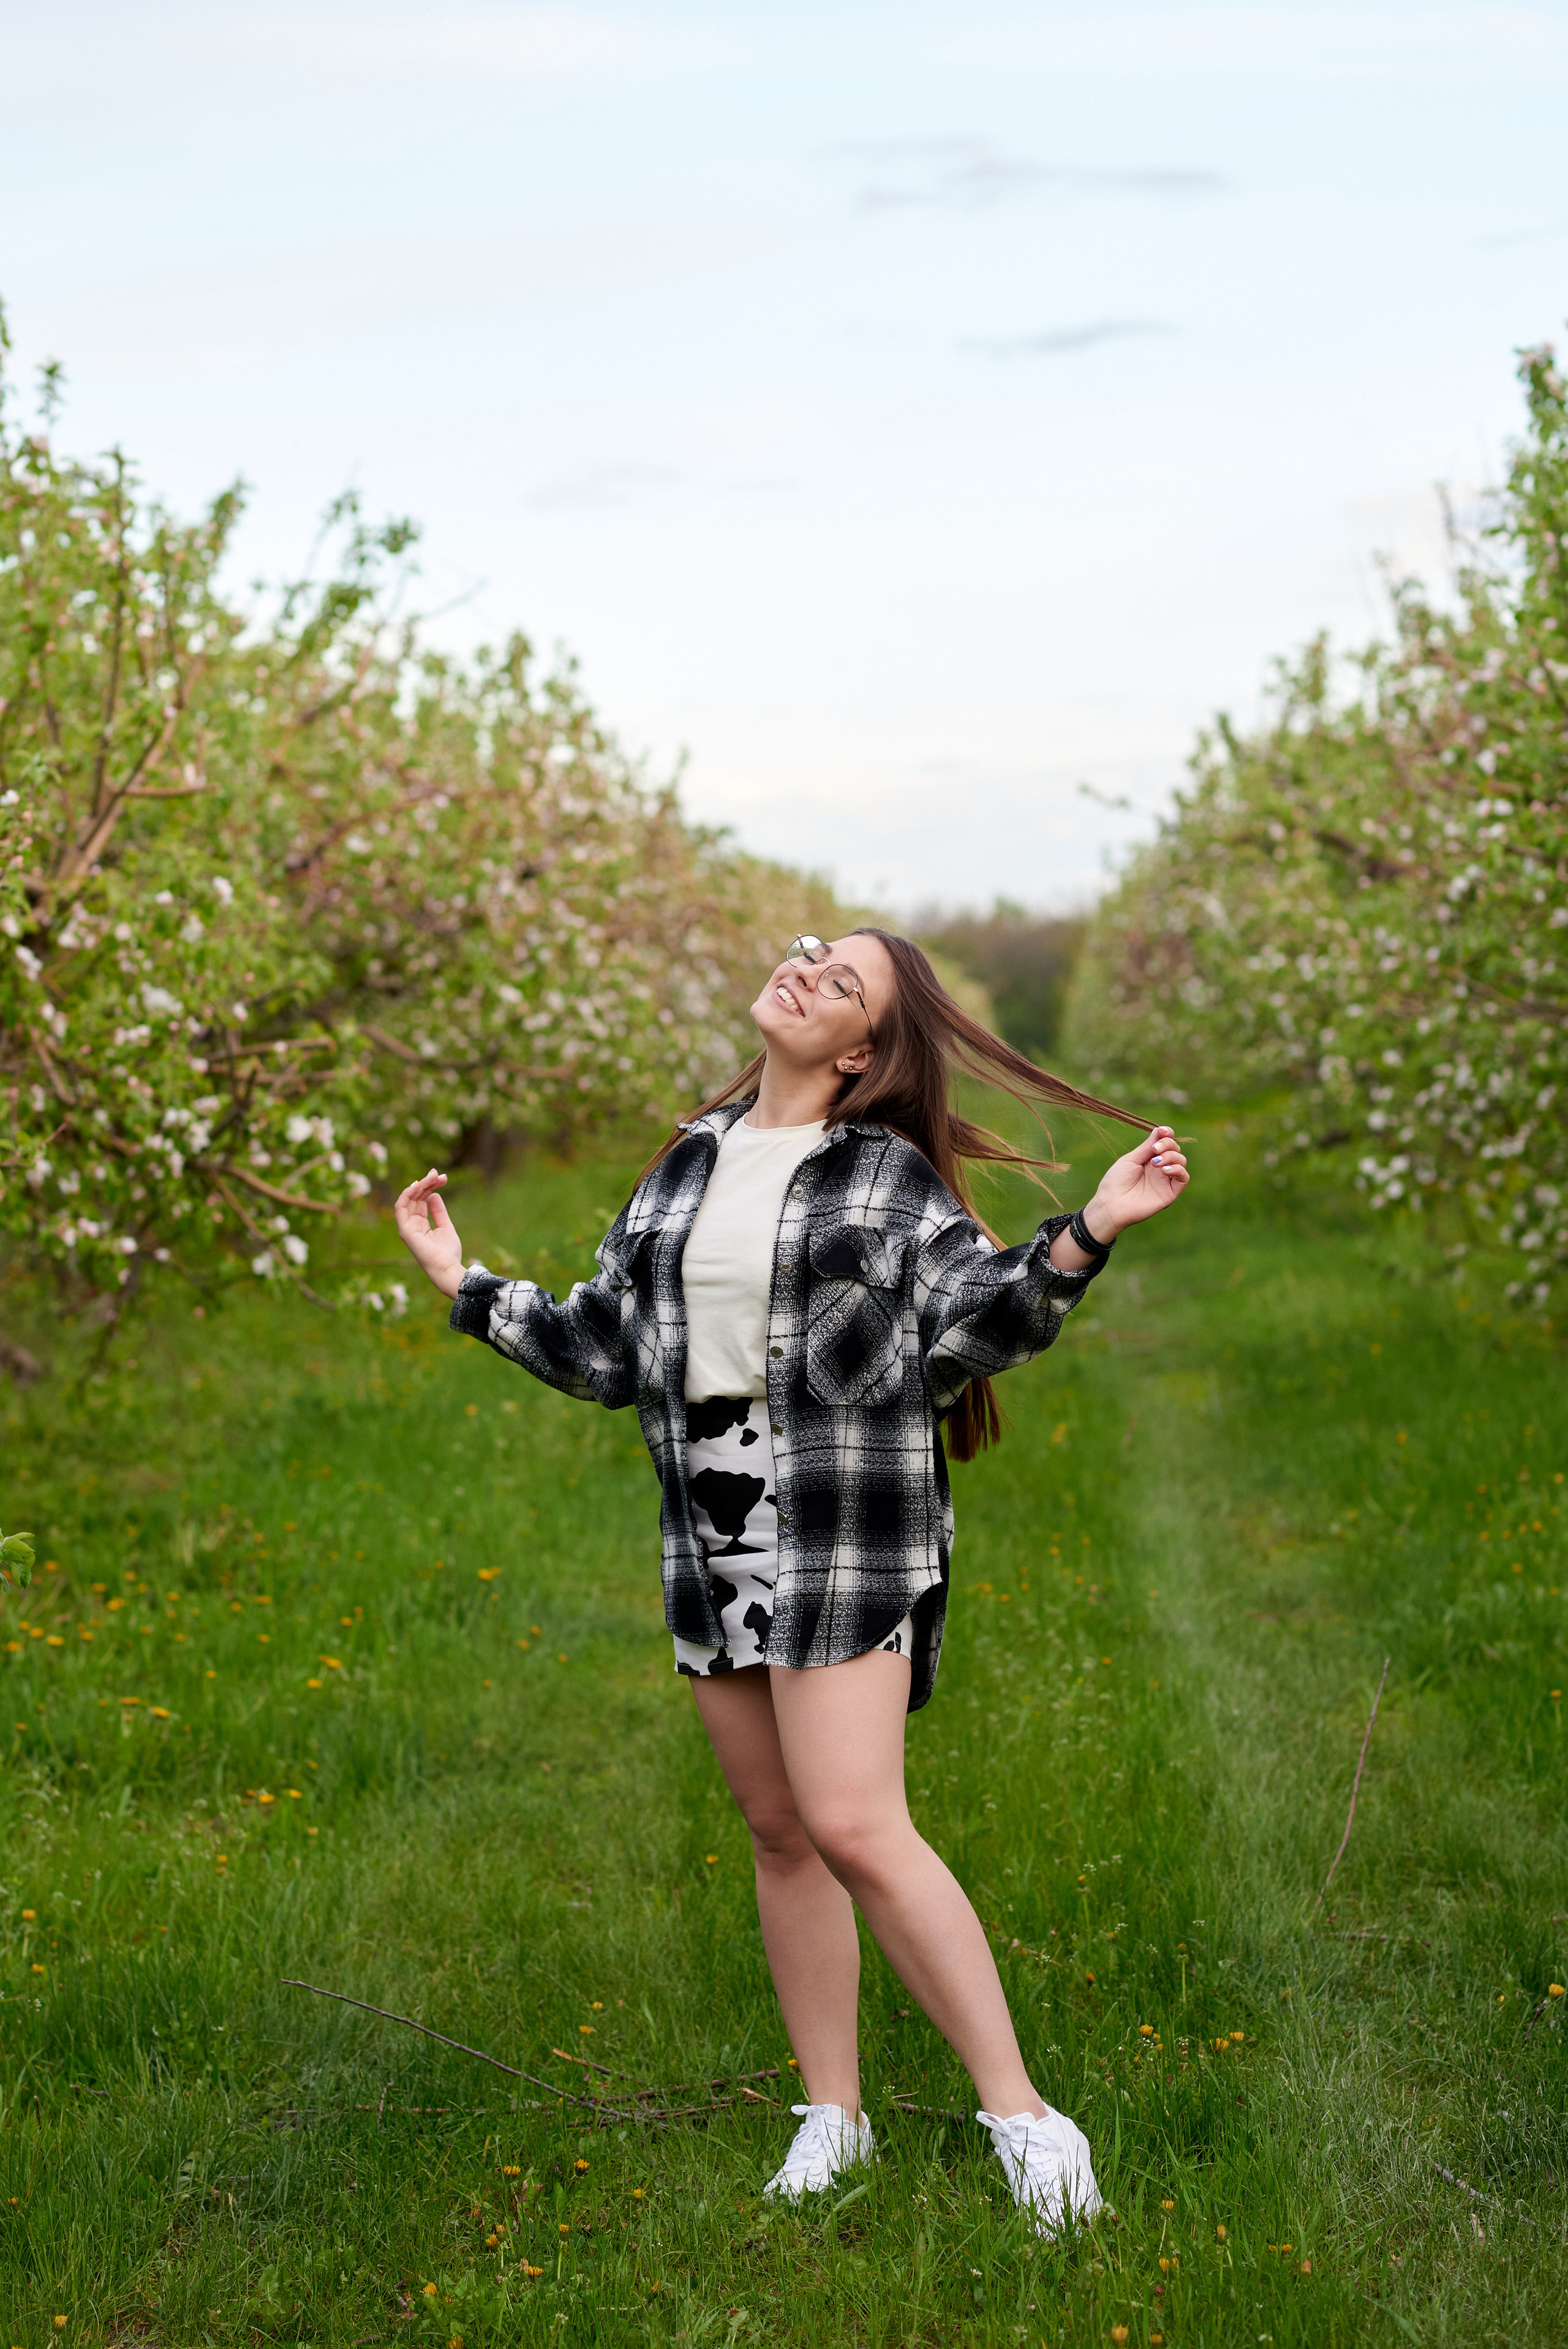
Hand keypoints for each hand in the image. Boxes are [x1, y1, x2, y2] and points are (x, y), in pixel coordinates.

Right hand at [394, 1168, 465, 1298]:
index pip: (421, 1201)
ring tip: (433, 1176)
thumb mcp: (445, 1226)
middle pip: (415, 1198)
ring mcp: (407, 1227)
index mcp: (420, 1225)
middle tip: (438, 1174)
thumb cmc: (448, 1252)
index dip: (430, 1187)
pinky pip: (400, 1207)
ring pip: (408, 1199)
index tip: (442, 1178)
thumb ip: (438, 1211)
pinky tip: (419, 1184)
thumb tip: (434, 1194)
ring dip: (419, 1185)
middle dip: (426, 1183)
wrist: (447, 1267)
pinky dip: (407, 1194)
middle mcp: (411, 1224)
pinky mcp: (405, 1230)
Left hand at [1082, 1126, 1189, 1242]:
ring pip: (1181, 1161)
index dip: (1168, 1134)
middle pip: (1175, 1149)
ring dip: (1172, 1156)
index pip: (1166, 1142)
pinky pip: (1184, 1178)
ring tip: (1156, 1162)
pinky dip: (1178, 1170)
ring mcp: (1165, 1180)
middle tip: (1154, 1150)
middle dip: (1168, 1144)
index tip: (1163, 1131)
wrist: (1111, 1204)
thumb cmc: (1116, 1181)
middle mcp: (1159, 1168)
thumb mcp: (1131, 1159)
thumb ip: (1147, 1146)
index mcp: (1149, 1159)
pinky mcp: (1170, 1193)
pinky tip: (1164, 1170)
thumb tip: (1160, 1130)